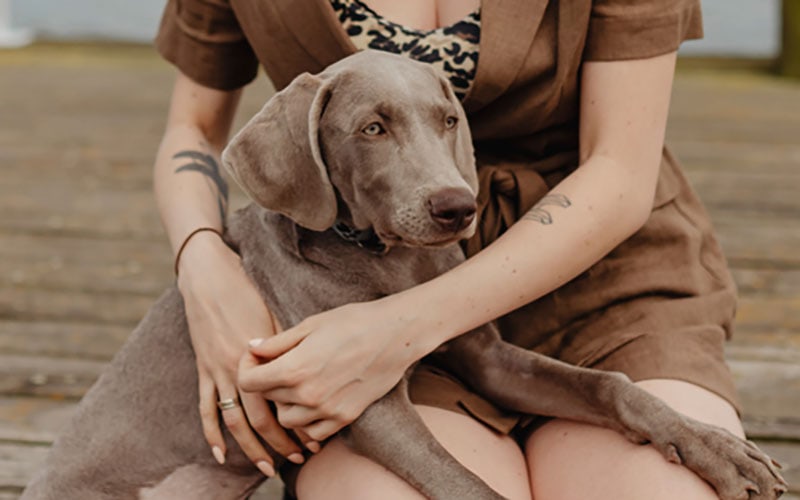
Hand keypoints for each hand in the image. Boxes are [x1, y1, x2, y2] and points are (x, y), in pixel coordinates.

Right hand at [177, 232, 314, 474]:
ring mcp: (217, 371)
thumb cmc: (247, 292)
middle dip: (280, 442)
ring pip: (235, 420)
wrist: (208, 277)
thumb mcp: (274, 317)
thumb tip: (305, 370)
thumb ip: (286, 347)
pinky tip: (220, 455)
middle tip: (298, 458)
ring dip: (251, 447)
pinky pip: (206, 408)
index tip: (315, 438)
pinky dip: (211, 434)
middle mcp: (238, 368)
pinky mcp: (203, 370)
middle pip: (260, 417)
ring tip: (267, 466)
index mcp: (260, 356)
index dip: (298, 422)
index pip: (281, 400)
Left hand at [238, 299, 426, 440]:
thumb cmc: (353, 322)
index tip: (257, 359)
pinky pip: (313, 432)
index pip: (249, 382)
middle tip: (278, 365)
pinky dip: (307, 421)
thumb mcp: (310, 325)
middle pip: (267, 399)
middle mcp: (307, 394)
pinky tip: (315, 401)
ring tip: (298, 383)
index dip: (248, 369)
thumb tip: (252, 349)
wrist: (395, 335)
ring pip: (286, 420)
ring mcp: (326, 410)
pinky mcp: (344, 418)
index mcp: (294, 368)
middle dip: (267, 383)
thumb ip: (277, 342)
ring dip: (285, 404)